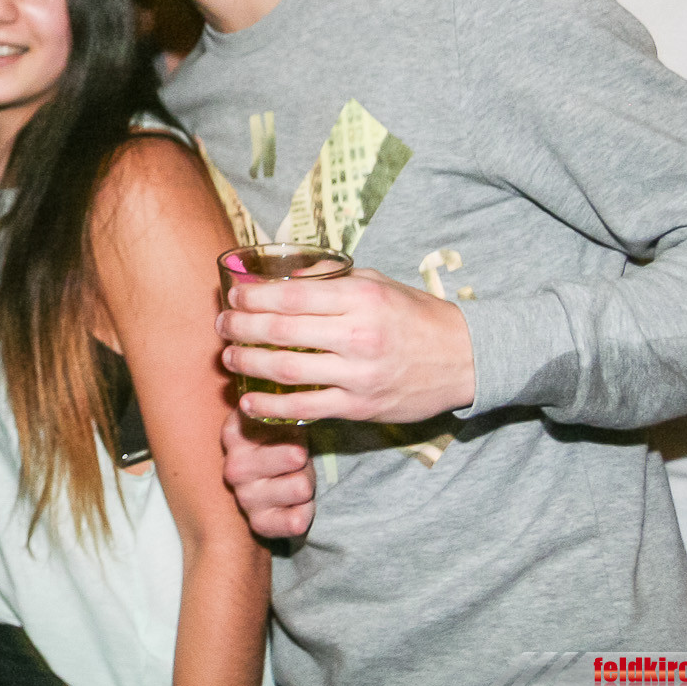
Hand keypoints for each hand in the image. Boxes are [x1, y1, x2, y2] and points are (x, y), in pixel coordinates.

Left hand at [217, 266, 475, 423]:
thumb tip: (285, 277)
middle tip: (222, 326)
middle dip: (241, 328)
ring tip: (228, 358)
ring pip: (287, 370)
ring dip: (249, 364)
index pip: (292, 296)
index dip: (254, 297)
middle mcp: (358, 335)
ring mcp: (359, 374)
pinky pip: (307, 407)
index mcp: (361, 298)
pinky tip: (249, 401)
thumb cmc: (415, 316)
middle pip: (281, 332)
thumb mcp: (378, 283)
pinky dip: (272, 406)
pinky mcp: (361, 407)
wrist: (465, 359)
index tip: (233, 296)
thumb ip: (332, 279)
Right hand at [222, 412, 315, 537]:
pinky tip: (298, 505)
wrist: (281, 481)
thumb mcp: (278, 418)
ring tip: (297, 480)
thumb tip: (295, 392)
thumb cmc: (281, 443)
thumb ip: (279, 406)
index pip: (272, 421)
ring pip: (301, 487)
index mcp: (234, 433)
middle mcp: (233, 466)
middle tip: (298, 458)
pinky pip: (297, 520)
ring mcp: (244, 497)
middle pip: (295, 456)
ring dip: (308, 483)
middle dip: (306, 456)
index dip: (294, 425)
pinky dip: (306, 510)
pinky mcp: (259, 524)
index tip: (292, 427)